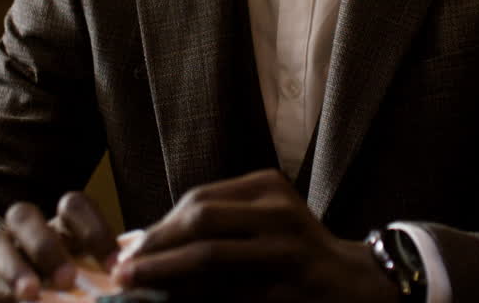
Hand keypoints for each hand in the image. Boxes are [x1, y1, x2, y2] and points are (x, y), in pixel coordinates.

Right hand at [0, 192, 117, 301]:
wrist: (30, 292)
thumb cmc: (72, 281)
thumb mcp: (92, 272)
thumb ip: (105, 270)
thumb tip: (129, 274)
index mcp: (62, 223)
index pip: (74, 205)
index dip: (95, 231)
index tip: (115, 267)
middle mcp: (30, 228)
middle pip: (26, 215)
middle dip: (47, 247)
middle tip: (69, 279)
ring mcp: (3, 249)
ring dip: (16, 267)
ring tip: (32, 293)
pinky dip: (3, 290)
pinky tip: (21, 300)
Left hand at [111, 169, 399, 302]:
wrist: (355, 284)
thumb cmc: (297, 251)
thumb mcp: (265, 219)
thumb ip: (216, 222)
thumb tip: (140, 241)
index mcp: (269, 187)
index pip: (200, 199)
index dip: (160, 224)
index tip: (130, 247)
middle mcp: (279, 211)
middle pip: (202, 219)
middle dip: (156, 245)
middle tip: (123, 269)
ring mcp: (287, 249)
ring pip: (210, 256)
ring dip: (165, 273)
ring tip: (135, 285)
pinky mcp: (288, 290)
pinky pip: (228, 294)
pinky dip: (194, 299)